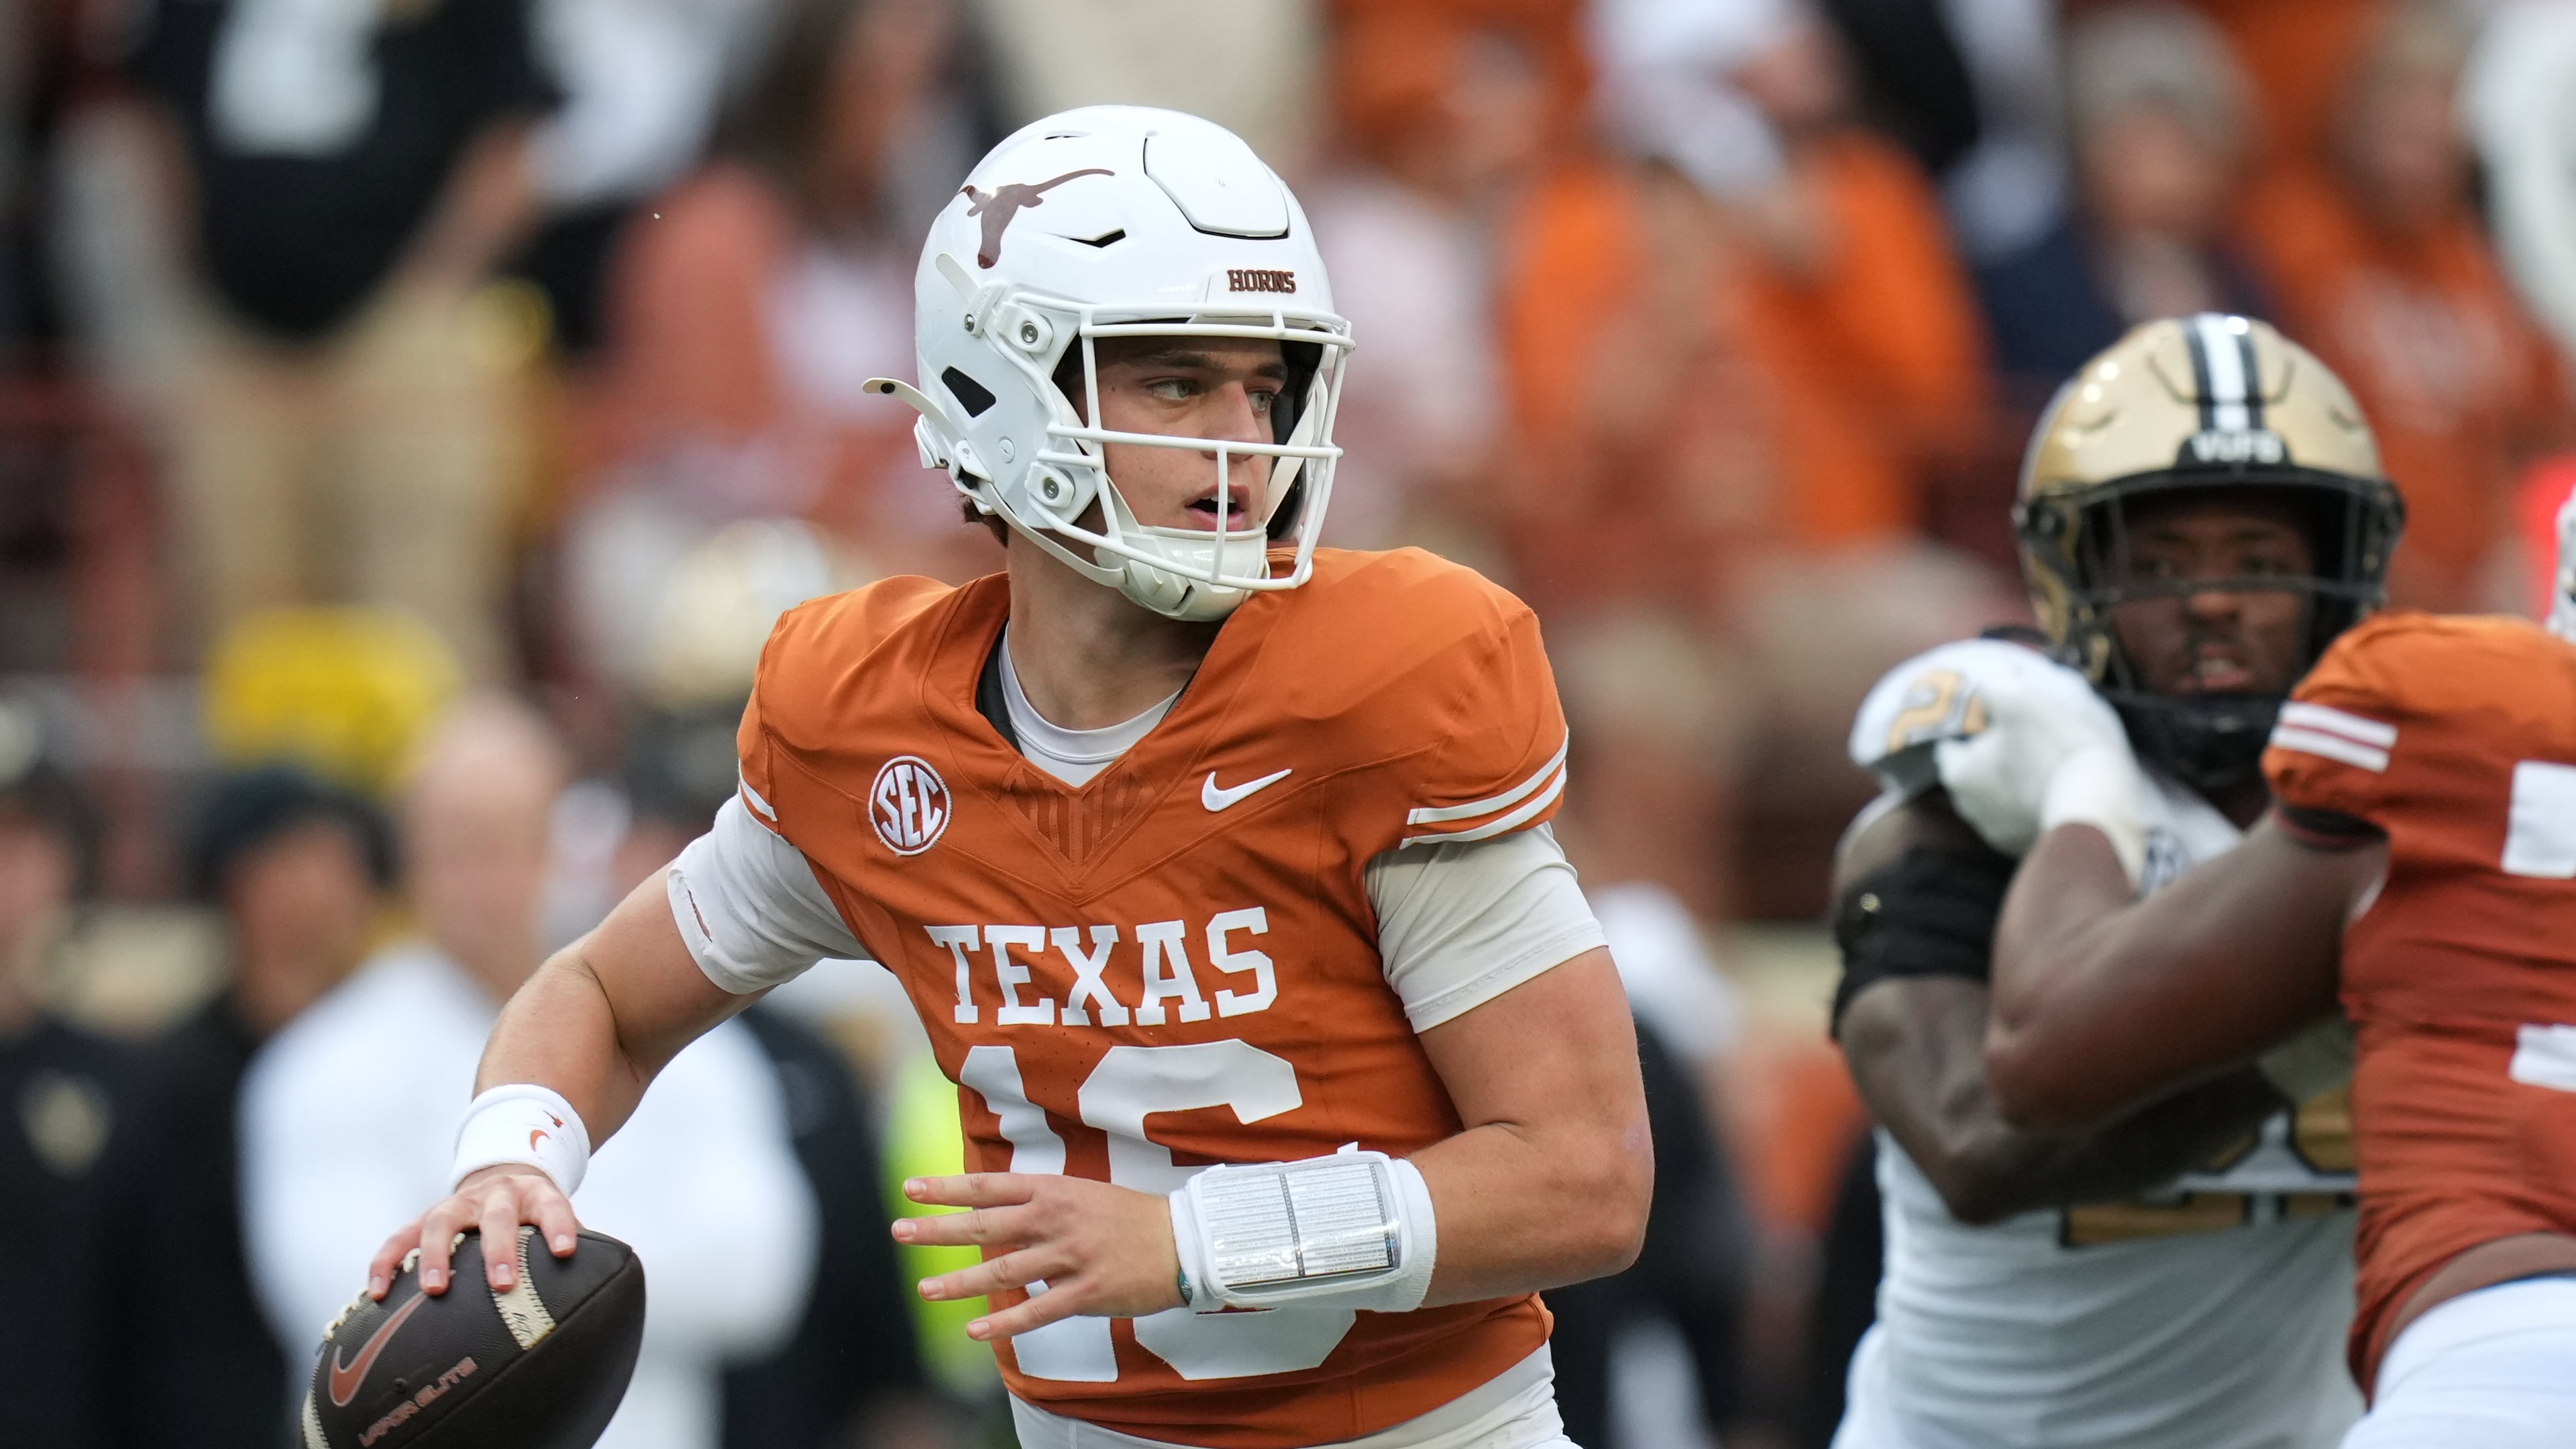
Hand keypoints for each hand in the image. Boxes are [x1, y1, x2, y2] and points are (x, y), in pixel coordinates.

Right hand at [367, 1165, 580, 1300]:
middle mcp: (496, 1195)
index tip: (567, 1250)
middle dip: (498, 1249)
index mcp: (536, 1195)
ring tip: (436, 1289)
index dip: (560, 1226)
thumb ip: (578, 1244)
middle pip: (498, 1216)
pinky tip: (379, 1293)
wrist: (502, 1175)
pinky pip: (399, 1238)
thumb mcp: (557, 1218)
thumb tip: (606, 1287)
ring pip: (441, 1221)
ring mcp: (457, 1204)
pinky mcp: (424, 1218)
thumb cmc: (534, 1213)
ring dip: (437, 1255)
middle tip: (502, 1283)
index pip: (553, 1206)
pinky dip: (386, 1263)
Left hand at [892, 1173, 1182, 1340]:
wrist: (1184, 1242)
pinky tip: (974, 1330)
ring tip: (926, 1289)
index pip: (989, 1186)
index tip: (911, 1188)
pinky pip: (1036, 1311)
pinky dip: (1004, 1321)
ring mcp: (1070, 1257)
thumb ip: (1041, 1202)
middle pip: (986, 1224)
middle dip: (938, 1229)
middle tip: (899, 1231)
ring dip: (960, 1282)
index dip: (948, 1188)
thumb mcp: (1083, 1194)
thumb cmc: (1130, 1217)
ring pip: (1004, 1270)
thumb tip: (996, 1212)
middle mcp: (1056, 1219)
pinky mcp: (1086, 1292)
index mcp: (1055, 1190)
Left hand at [1933, 647, 2149, 875]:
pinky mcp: (2028, 847)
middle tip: (2021, 737)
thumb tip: (1993, 677)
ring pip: (1999, 797)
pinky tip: (2056, 789)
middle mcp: (1969, 809)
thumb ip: (1995, 684)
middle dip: (1991, 757)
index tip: (1990, 718)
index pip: (1949, 748)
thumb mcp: (2019, 699)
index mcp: (1958, 774)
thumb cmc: (2052, 747)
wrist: (2098, 806)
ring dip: (2014, 781)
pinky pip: (2024, 818)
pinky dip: (2033, 803)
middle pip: (1974, 773)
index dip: (1968, 730)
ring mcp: (1999, 833)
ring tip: (2043, 762)